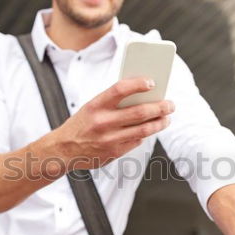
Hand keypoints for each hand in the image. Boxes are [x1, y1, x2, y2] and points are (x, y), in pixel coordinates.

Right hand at [52, 77, 174, 169]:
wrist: (64, 149)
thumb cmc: (83, 123)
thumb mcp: (92, 107)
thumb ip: (114, 101)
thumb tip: (143, 95)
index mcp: (95, 105)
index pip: (120, 89)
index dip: (138, 84)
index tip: (152, 82)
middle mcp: (102, 122)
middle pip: (140, 112)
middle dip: (160, 107)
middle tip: (170, 104)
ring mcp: (109, 139)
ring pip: (144, 129)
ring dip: (159, 123)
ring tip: (166, 118)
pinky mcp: (114, 152)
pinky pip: (136, 141)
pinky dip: (145, 134)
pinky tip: (149, 129)